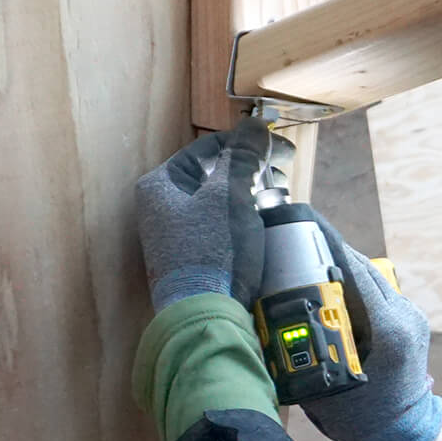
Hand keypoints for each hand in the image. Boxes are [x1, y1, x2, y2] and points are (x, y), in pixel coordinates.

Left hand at [136, 118, 270, 310]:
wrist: (206, 315)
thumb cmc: (212, 252)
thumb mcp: (230, 195)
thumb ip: (243, 156)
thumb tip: (254, 125)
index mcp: (161, 185)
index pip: (207, 148)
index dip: (246, 143)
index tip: (277, 146)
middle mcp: (162, 208)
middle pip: (213, 174)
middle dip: (251, 171)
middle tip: (280, 175)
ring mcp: (175, 235)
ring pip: (218, 201)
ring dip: (249, 195)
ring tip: (275, 199)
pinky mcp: (191, 257)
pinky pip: (220, 226)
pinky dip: (243, 219)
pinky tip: (261, 223)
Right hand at [302, 232, 441, 440]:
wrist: (406, 434)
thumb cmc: (364, 418)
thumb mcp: (327, 383)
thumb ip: (308, 348)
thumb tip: (274, 319)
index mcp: (388, 328)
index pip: (357, 272)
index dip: (329, 250)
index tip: (303, 235)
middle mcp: (405, 315)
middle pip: (366, 270)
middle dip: (333, 258)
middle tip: (299, 249)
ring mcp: (412, 316)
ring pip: (374, 280)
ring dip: (346, 274)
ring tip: (312, 268)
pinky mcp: (412, 321)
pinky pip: (381, 295)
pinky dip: (357, 290)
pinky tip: (334, 294)